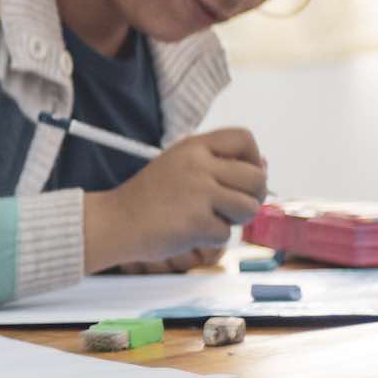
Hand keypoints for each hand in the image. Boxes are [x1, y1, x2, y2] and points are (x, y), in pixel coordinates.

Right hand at [84, 128, 264, 270]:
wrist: (114, 222)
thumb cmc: (149, 199)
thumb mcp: (179, 166)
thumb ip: (217, 164)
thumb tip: (263, 166)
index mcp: (193, 147)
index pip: (244, 139)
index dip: (254, 158)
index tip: (243, 176)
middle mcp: (197, 164)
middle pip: (256, 177)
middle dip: (253, 196)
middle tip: (232, 207)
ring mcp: (198, 193)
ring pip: (248, 207)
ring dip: (234, 220)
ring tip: (208, 219)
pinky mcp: (197, 222)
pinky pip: (226, 233)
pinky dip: (211, 238)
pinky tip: (188, 231)